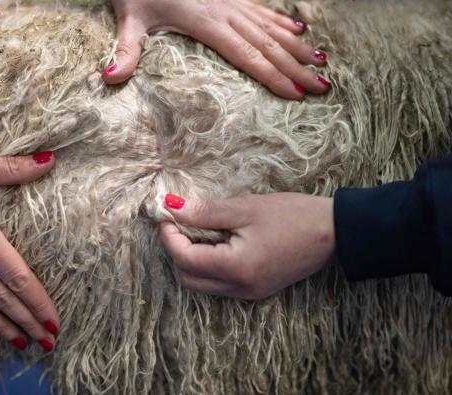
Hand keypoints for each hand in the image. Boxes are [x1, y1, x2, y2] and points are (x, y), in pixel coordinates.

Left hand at [104, 0, 329, 98]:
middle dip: (295, 67)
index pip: (245, 54)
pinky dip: (279, 22)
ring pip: (268, 26)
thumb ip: (125, 49)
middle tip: (323, 87)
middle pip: (266, 43)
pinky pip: (258, 11)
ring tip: (321, 62)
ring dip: (295, 46)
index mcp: (204, 20)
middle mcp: (222, 10)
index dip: (271, 76)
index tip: (296, 94)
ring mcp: (225, 0)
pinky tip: (296, 29)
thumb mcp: (127, 15)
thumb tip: (111, 79)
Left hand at [160, 193, 334, 298]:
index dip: (169, 236)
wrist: (335, 233)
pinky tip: (214, 242)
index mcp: (236, 268)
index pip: (185, 258)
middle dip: (175, 250)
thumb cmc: (293, 216)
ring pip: (201, 285)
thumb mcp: (246, 208)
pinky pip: (219, 284)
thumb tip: (172, 208)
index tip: (165, 213)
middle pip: (188, 278)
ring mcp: (248, 293)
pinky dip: (207, 266)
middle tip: (177, 223)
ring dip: (190, 260)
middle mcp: (239, 288)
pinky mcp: (256, 290)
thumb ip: (205, 212)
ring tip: (194, 230)